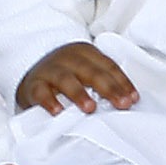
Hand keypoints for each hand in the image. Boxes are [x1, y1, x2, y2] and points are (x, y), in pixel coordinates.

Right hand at [17, 42, 136, 113]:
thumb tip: (127, 101)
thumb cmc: (67, 75)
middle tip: (122, 104)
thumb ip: (104, 82)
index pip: (108, 66)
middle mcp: (68, 58)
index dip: (122, 82)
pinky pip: (41, 92)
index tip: (133, 99)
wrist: (32, 73)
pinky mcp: (34, 85)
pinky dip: (49, 101)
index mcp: (86, 53)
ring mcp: (50, 70)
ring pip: (66, 80)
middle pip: (91, 72)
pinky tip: (58, 111)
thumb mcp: (86, 71)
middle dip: (109, 88)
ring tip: (90, 108)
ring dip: (80, 94)